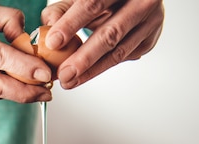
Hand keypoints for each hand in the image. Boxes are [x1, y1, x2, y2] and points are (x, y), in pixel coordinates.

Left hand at [41, 0, 164, 88]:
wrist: (133, 0)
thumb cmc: (100, 0)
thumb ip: (60, 11)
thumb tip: (47, 32)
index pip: (93, 4)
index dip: (71, 24)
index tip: (53, 42)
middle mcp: (141, 1)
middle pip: (111, 33)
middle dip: (84, 57)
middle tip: (64, 73)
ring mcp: (151, 21)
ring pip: (120, 51)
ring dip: (92, 70)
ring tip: (70, 81)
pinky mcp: (150, 39)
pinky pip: (124, 57)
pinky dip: (102, 67)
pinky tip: (86, 74)